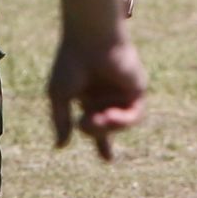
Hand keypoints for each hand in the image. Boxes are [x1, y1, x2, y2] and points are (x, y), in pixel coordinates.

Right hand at [48, 35, 146, 160]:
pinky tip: (109, 113)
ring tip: (94, 117)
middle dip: (95, 133)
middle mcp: (108, 95)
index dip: (102, 142)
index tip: (108, 159)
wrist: (90, 38)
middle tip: (83, 122)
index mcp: (90, 96)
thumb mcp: (58, 95)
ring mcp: (124, 92)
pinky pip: (134, 116)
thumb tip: (61, 147)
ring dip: (106, 127)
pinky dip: (121, 120)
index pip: (97, 124)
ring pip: (121, 125)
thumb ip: (61, 121)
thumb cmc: (71, 61)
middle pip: (106, 129)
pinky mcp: (138, 88)